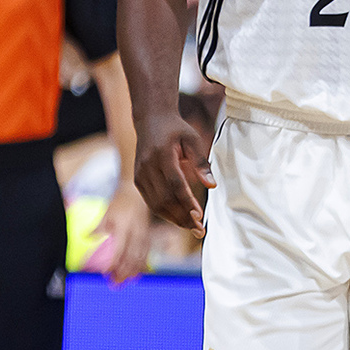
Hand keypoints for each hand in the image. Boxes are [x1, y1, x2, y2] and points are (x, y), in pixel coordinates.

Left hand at [90, 181, 153, 283]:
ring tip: (123, 283)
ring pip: (140, 257)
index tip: (105, 272)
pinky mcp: (148, 237)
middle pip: (131, 257)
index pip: (120, 249)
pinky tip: (135, 275)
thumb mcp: (107, 212)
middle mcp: (137, 233)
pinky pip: (146, 254)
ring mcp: (144, 236)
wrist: (138, 194)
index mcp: (125, 227)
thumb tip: (86, 236)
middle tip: (114, 284)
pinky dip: (141, 266)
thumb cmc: (120, 203)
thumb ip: (99, 226)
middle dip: (123, 272)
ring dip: (131, 272)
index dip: (113, 262)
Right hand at [134, 107, 216, 236]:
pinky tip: (179, 218)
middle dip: (182, 216)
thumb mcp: (193, 139)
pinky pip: (151, 201)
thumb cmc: (176, 129)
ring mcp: (140, 174)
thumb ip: (202, 162)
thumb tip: (212, 185)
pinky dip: (165, 212)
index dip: (187, 202)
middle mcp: (147, 167)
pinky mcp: (138, 179)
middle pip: (164, 198)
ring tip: (191, 228)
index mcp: (161, 155)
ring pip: (155, 203)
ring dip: (174, 218)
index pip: (175, 184)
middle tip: (199, 229)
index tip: (200, 216)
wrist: (151, 120)